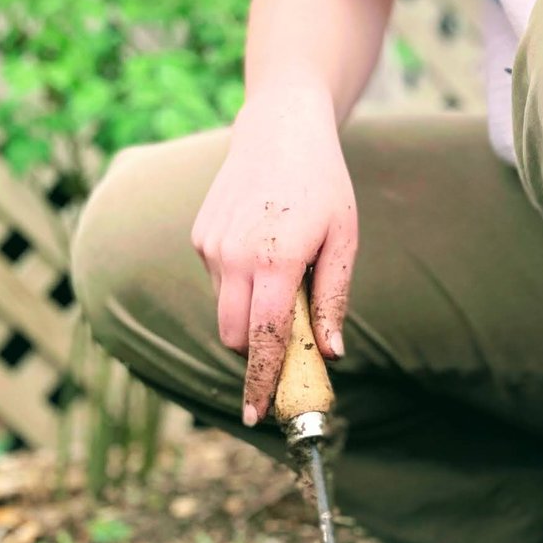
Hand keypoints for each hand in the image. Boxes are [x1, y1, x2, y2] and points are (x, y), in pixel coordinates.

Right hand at [188, 85, 358, 424]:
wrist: (280, 127)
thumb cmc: (323, 183)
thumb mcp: (343, 238)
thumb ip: (333, 297)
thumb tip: (331, 353)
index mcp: (274, 261)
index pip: (262, 339)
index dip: (259, 381)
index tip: (255, 414)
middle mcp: (233, 256)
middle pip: (234, 335)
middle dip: (256, 350)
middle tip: (290, 338)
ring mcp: (210, 245)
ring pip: (223, 309)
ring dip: (249, 313)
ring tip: (284, 274)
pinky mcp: (199, 235)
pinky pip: (217, 281)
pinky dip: (238, 283)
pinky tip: (263, 247)